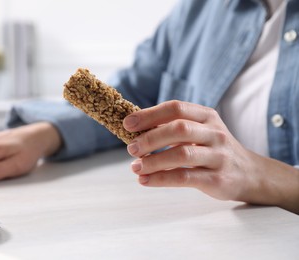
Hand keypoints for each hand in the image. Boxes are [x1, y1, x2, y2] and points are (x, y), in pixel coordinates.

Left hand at [123, 100, 298, 212]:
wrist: (250, 174)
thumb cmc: (214, 149)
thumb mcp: (200, 131)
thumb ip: (174, 128)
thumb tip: (135, 130)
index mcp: (206, 116)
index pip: (175, 108)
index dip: (149, 115)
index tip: (128, 124)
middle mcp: (214, 133)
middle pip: (178, 128)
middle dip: (150, 138)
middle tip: (131, 148)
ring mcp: (218, 156)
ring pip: (181, 154)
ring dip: (153, 161)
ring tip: (135, 167)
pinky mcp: (218, 179)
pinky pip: (185, 177)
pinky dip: (161, 179)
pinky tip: (145, 180)